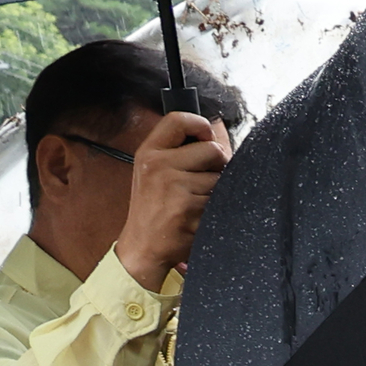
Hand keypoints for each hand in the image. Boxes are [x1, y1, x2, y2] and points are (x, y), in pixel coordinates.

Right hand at [112, 111, 229, 287]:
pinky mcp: (188, 208)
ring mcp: (173, 187)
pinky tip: (198, 216)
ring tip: (196, 202)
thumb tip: (218, 129)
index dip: (201, 125)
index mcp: (149, 152)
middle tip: (204, 180)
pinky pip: (221, 200)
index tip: (208, 137)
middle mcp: (158, 165)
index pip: (178, 120)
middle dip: (219, 165)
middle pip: (213, 149)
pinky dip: (216, 209)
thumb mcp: (155, 171)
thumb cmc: (154, 208)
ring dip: (218, 191)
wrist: (143, 246)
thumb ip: (180, 150)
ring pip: (222, 178)